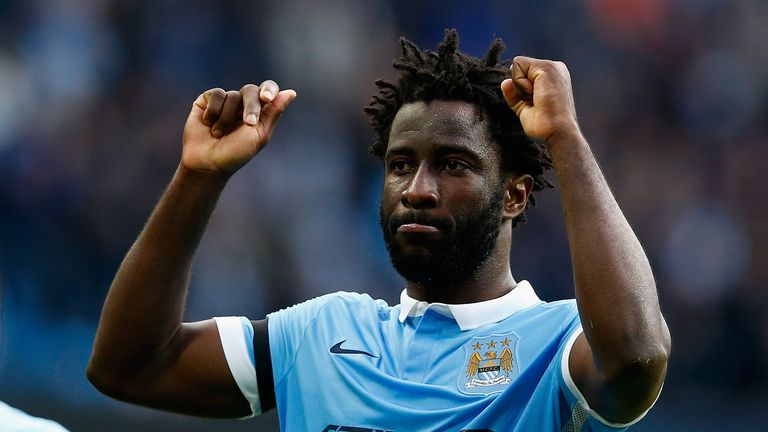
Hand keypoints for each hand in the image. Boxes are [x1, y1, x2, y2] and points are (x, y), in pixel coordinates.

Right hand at [182, 81, 296, 175]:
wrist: (207, 163)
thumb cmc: (236, 153)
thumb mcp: (259, 135)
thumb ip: (273, 113)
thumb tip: (292, 92)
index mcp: (259, 111)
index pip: (269, 89)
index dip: (269, 89)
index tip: (267, 99)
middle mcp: (242, 103)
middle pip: (251, 90)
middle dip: (251, 107)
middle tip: (248, 123)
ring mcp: (225, 101)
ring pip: (232, 95)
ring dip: (226, 118)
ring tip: (219, 134)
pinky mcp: (207, 100)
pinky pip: (216, 95)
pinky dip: (213, 112)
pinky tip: (208, 124)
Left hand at [501, 57, 578, 143]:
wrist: (557, 132)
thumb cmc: (544, 125)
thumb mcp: (524, 107)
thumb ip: (514, 94)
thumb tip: (504, 82)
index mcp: (552, 77)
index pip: (524, 73)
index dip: (521, 89)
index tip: (534, 103)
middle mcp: (555, 68)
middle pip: (519, 68)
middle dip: (519, 87)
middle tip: (535, 102)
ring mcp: (552, 66)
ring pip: (517, 65)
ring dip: (520, 86)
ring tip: (536, 99)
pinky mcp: (547, 67)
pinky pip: (518, 65)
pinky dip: (520, 83)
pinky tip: (534, 94)